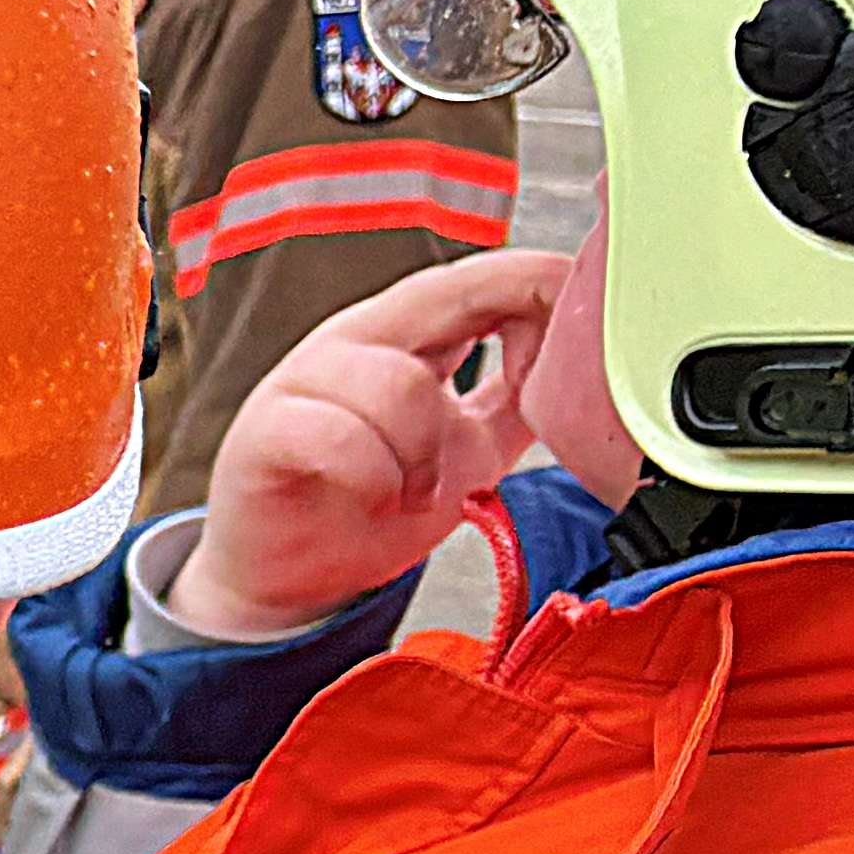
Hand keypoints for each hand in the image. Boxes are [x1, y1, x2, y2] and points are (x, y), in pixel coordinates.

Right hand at [168, 249, 570, 641]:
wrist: (286, 577)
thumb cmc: (370, 504)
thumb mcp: (469, 445)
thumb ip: (519, 401)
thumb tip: (587, 370)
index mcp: (409, 334)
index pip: (485, 276)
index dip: (543, 292)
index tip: (579, 350)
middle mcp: (356, 340)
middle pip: (445, 298)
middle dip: (496, 364)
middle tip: (500, 435)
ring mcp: (305, 380)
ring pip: (400, 383)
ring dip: (428, 453)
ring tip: (418, 493)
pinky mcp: (266, 432)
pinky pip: (338, 435)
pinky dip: (374, 475)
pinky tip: (376, 497)